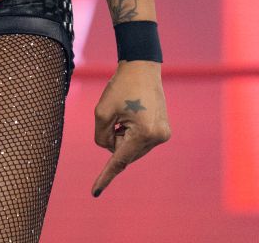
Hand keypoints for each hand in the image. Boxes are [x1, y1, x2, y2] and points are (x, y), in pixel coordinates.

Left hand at [91, 60, 169, 194]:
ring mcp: (163, 135)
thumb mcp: (102, 112)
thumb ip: (101, 137)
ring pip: (131, 148)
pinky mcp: (163, 130)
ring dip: (122, 135)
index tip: (94, 192)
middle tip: (117, 115)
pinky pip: (139, 142)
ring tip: (126, 112)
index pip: (118, 160)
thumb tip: (110, 150)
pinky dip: (130, 133)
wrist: (142, 67)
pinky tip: (132, 115)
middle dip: (114, 139)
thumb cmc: (121, 86)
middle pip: (124, 153)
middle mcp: (158, 137)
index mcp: (144, 134)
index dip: (104, 176)